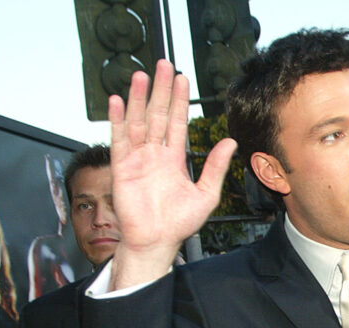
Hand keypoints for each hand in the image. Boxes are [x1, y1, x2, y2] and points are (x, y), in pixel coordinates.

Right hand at [108, 59, 236, 288]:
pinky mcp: (122, 168)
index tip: (182, 78)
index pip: (177, 122)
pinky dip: (118, 120)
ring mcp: (137, 159)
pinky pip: (119, 139)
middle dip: (160, 90)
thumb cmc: (180, 223)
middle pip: (157, 114)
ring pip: (138, 122)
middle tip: (163, 65)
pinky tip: (117, 101)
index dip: (179, 101)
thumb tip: (230, 142)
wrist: (157, 241)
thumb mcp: (206, 194)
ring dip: (138, 98)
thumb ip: (216, 167)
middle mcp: (155, 155)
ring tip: (140, 75)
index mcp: (175, 159)